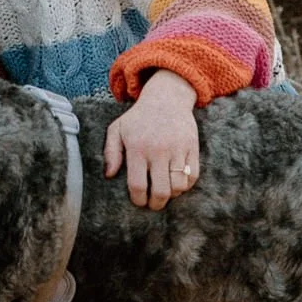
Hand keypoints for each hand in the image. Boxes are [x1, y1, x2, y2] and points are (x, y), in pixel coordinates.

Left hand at [103, 70, 199, 209]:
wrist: (166, 98)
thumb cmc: (138, 118)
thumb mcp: (117, 129)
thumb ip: (110, 152)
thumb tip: (109, 175)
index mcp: (137, 147)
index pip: (138, 185)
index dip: (138, 199)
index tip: (139, 201)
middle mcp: (158, 150)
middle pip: (161, 191)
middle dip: (156, 204)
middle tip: (153, 204)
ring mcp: (177, 149)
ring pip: (179, 186)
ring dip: (172, 195)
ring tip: (165, 192)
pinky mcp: (192, 147)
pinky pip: (193, 176)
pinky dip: (186, 185)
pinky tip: (177, 182)